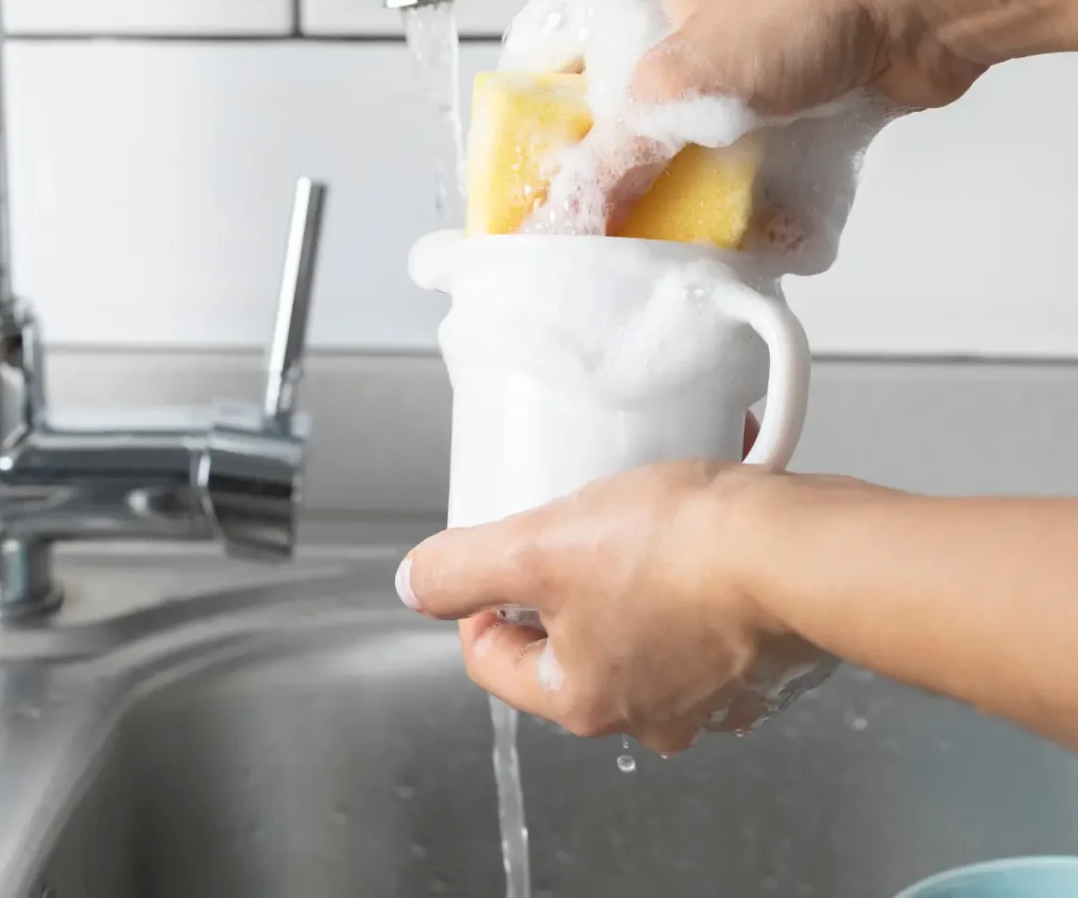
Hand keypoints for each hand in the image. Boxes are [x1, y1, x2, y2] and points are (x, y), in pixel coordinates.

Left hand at [395, 458, 837, 754]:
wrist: (804, 549)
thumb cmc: (681, 554)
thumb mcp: (539, 548)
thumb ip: (463, 569)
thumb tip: (414, 584)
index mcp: (586, 699)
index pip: (493, 659)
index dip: (478, 600)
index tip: (493, 552)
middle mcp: (650, 710)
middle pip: (570, 637)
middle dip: (563, 574)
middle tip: (571, 520)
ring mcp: (712, 684)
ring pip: (639, 615)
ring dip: (629, 562)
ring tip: (637, 508)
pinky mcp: (759, 646)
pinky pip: (704, 601)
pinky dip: (693, 560)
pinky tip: (698, 512)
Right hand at [498, 0, 988, 235]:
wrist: (922, 2)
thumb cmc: (799, 3)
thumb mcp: (681, 82)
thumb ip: (612, 157)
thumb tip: (562, 222)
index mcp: (619, 19)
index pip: (538, 81)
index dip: (522, 145)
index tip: (525, 208)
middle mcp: (662, 57)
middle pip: (605, 143)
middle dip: (616, 199)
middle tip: (617, 242)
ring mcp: (719, 93)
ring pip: (675, 173)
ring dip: (693, 216)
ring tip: (707, 241)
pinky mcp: (769, 126)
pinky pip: (739, 186)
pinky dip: (752, 215)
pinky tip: (770, 230)